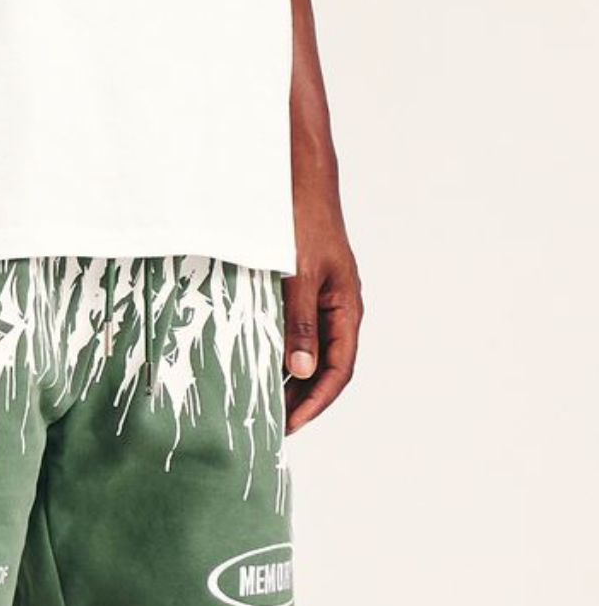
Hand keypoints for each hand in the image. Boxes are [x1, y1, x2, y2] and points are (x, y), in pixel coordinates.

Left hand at [282, 186, 363, 433]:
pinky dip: (280, 354)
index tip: (290, 425)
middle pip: (326, 368)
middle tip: (271, 425)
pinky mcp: (302, 292)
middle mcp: (338, 310)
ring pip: (310, 353)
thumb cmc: (302, 221)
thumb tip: (300, 371)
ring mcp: (322, 301)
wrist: (297, 179)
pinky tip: (259, 367)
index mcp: (347, 309)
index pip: (339, 370)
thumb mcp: (299, 276)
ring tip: (263, 404)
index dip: (316, 402)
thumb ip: (300, 323)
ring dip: (290, 380)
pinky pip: (296, 334)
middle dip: (302, 399)